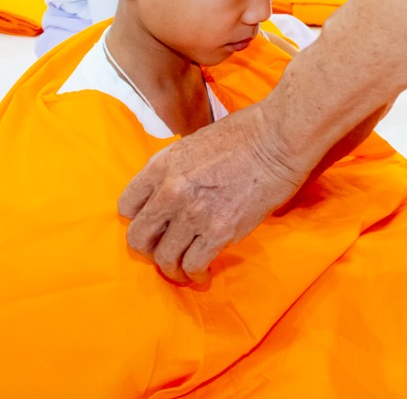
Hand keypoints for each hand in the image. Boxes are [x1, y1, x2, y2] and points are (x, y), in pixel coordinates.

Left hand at [120, 109, 302, 283]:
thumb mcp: (193, 144)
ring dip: (173, 269)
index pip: (127, 206)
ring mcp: (194, 213)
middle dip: (149, 250)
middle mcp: (170, 192)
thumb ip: (174, 171)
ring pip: (165, 258)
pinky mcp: (220, 231)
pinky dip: (196, 273)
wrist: (279, 138)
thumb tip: (167, 193)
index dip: (139, 219)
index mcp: (161, 166)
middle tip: (163, 253)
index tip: (153, 225)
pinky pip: (194, 264)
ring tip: (184, 270)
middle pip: (138, 238)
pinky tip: (204, 272)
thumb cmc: (244, 134)